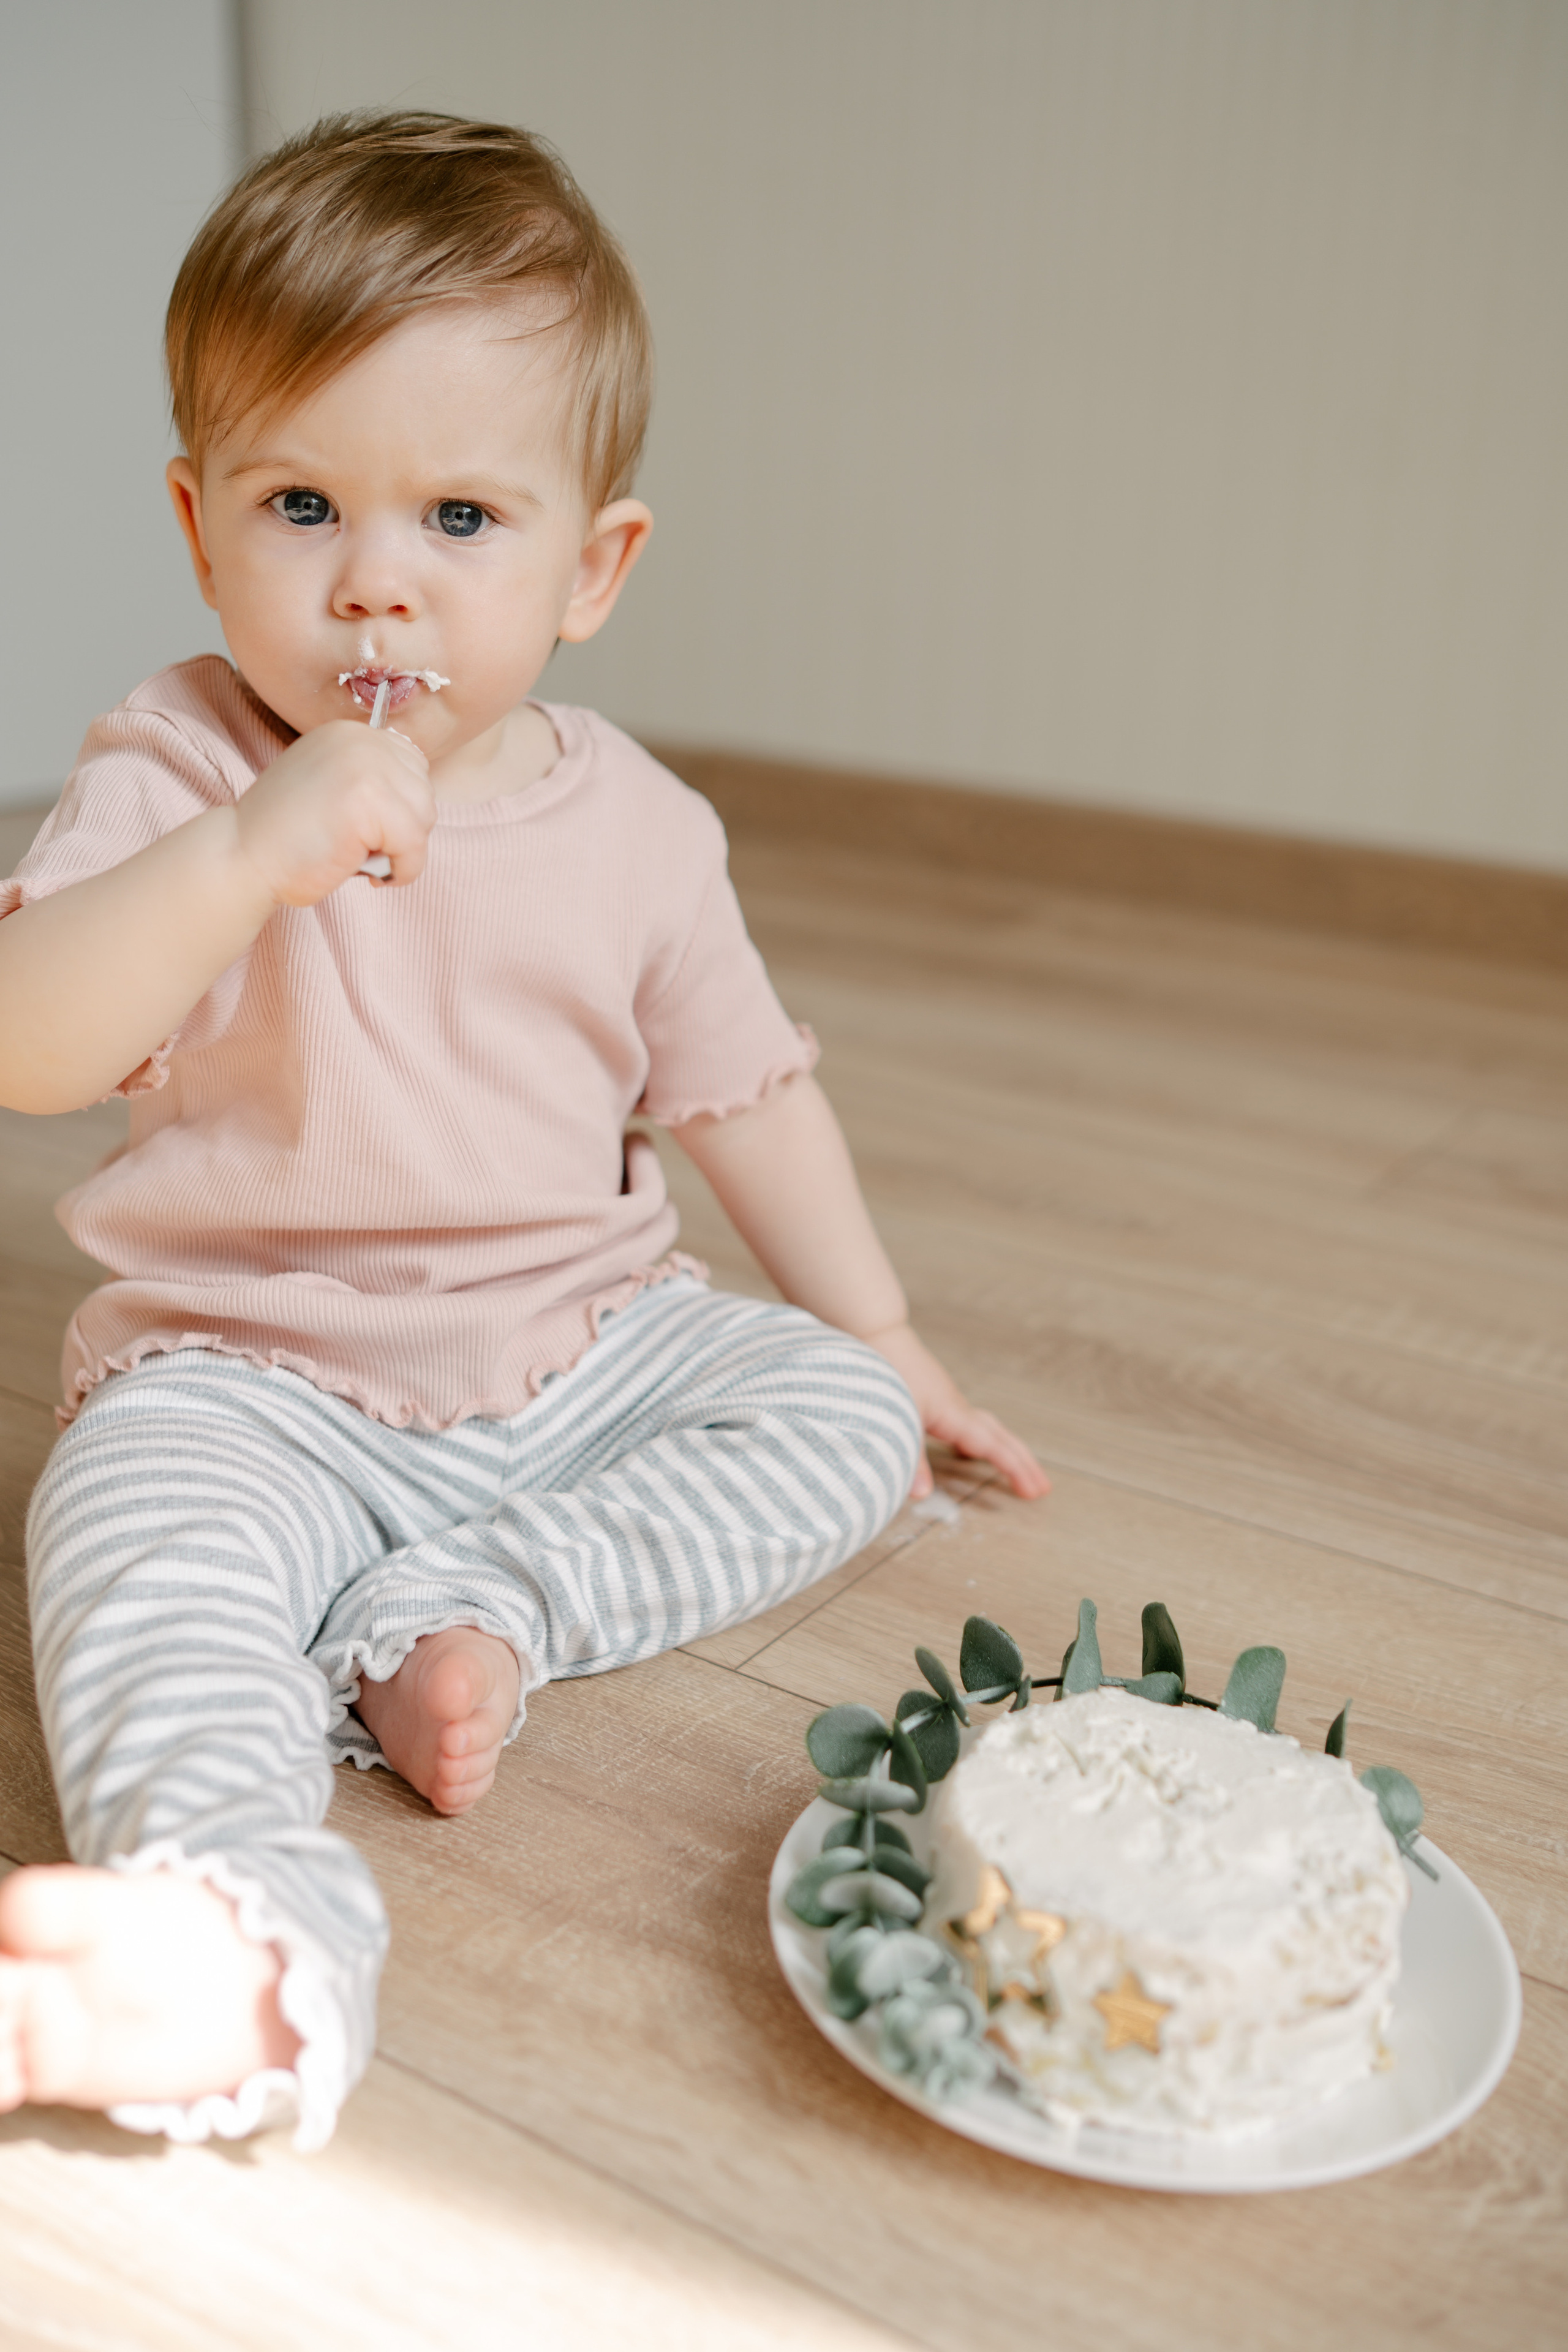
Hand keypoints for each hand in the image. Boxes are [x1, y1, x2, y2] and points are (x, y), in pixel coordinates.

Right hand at [234, 720, 434, 907]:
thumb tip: (417, 795)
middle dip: (404, 829)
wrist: (241, 854)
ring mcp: (365, 765)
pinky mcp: (368, 800)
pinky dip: (403, 870)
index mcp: (349, 732)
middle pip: (423, 790)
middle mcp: (359, 739)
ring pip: (424, 817)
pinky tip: (373, 875)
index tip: (371, 830)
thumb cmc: (285, 836)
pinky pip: (415, 844)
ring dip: (403, 851)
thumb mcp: (328, 785)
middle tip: (364, 848)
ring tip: (363, 858)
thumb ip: (367, 779)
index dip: (400, 806)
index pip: (412, 766)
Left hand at [864, 1321, 1049, 1501]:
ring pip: (987, 1428)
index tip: (1033, 1488)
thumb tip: (922, 1494)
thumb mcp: (898, 1420)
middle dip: (1022, 1463)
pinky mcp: (937, 1399)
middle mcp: (957, 1408)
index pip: (992, 1445)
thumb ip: (911, 1459)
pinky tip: (969, 1450)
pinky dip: (981, 1439)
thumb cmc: (886, 1370)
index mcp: (953, 1414)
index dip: (1014, 1468)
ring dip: (1006, 1450)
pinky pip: (969, 1424)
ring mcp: (948, 1402)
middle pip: (1000, 1437)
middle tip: (1041, 1487)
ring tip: (1018, 1471)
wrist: (876, 1334)